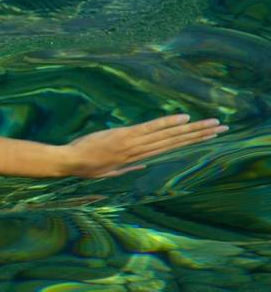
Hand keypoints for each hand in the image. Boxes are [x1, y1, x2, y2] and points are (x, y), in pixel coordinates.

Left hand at [61, 114, 225, 177]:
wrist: (70, 162)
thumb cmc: (85, 166)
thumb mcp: (108, 172)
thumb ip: (127, 169)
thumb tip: (142, 166)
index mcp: (136, 159)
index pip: (168, 149)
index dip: (188, 143)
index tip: (206, 137)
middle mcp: (140, 152)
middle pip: (175, 142)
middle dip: (199, 135)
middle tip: (221, 128)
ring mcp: (134, 144)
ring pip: (168, 136)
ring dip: (191, 129)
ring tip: (211, 124)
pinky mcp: (126, 136)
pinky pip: (151, 129)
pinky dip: (167, 123)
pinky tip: (184, 118)